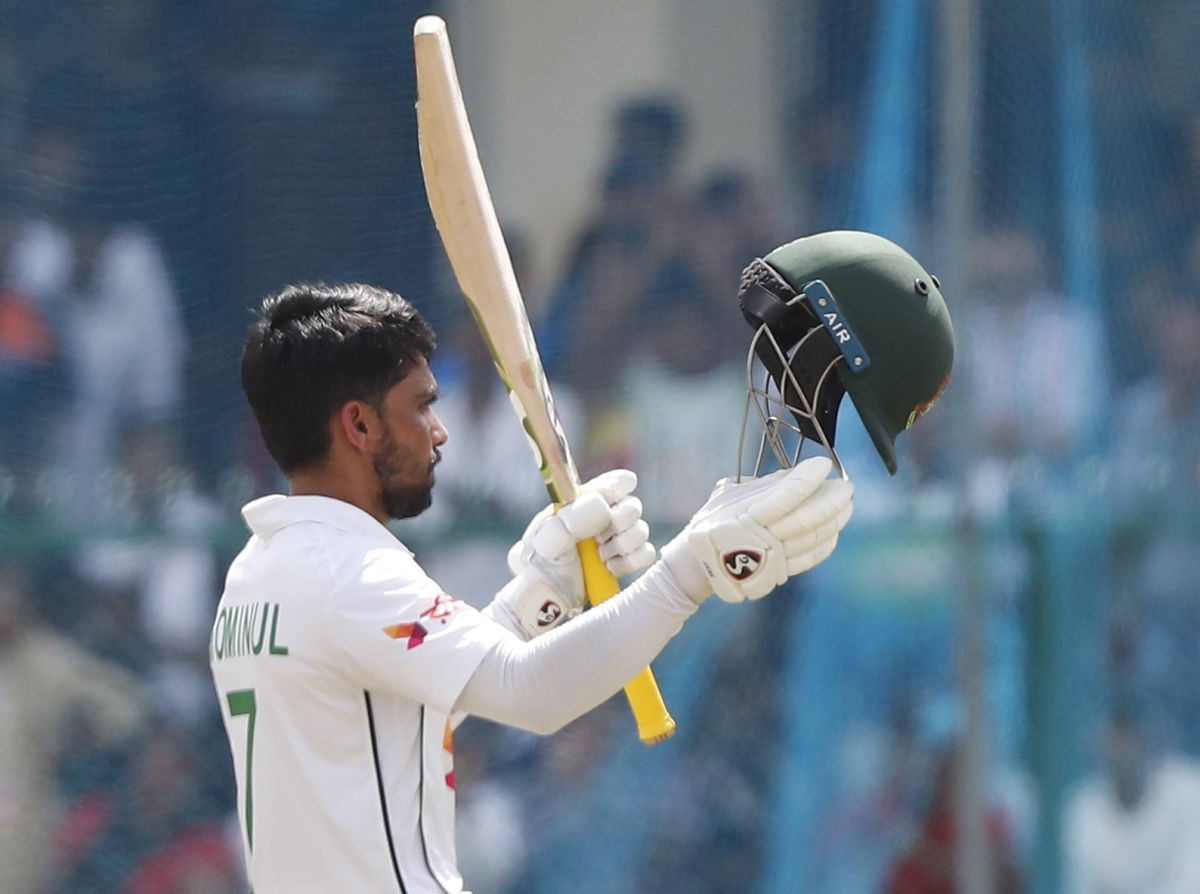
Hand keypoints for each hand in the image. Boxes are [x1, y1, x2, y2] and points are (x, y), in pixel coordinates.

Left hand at [494, 470, 654, 637]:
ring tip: (602, 558)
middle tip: (600, 538)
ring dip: (623, 545)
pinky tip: (611, 569)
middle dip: (620, 523)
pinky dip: (631, 562)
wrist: (546, 599)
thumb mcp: (547, 540)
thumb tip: (603, 507)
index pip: (613, 482)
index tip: (612, 501)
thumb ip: (571, 519)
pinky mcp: (625, 560)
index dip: (618, 487)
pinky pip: (646, 553)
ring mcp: (615, 539)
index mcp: (583, 502)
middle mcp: (602, 517)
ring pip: (642, 530)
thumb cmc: (540, 565)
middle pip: (633, 505)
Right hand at [661, 456, 852, 603]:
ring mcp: (772, 556)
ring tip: (846, 505)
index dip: (811, 476)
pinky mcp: (778, 572)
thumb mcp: (726, 494)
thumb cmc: (712, 523)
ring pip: (814, 537)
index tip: (824, 464)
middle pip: (809, 516)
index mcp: (747, 512)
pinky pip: (811, 557)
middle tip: (847, 487)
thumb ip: (760, 485)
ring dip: (836, 520)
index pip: (789, 491)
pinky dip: (826, 543)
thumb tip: (793, 474)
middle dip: (833, 500)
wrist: (695, 565)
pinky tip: (834, 531)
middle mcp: (762, 535)